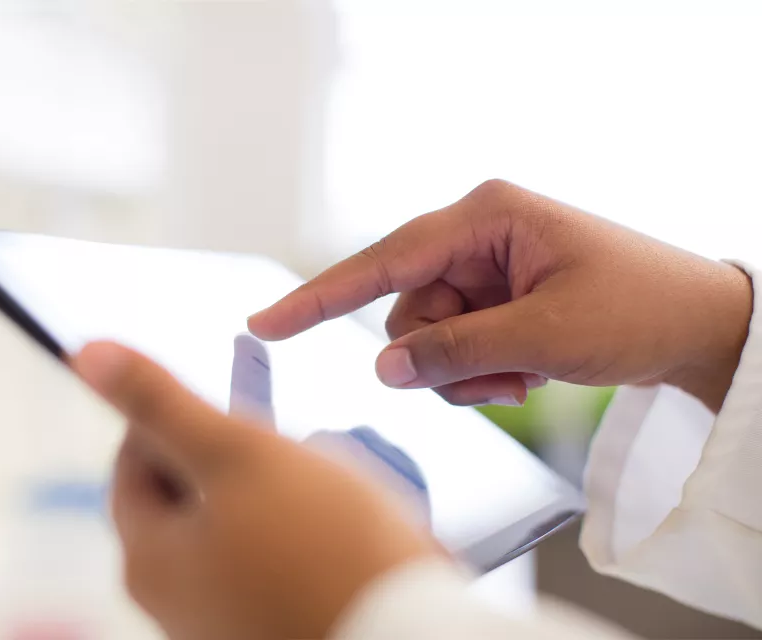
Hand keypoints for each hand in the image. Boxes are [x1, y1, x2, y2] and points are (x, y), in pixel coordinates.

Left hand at [74, 342, 437, 639]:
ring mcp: (219, 622)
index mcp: (147, 557)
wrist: (407, 637)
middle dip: (237, 455)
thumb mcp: (234, 453)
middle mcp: (172, 600)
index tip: (228, 400)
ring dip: (274, 490)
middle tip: (283, 442)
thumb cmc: (326, 549)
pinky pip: (270, 559)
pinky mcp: (266, 627)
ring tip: (326, 486)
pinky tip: (342, 526)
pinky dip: (297, 531)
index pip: (134, 457)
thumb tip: (87, 354)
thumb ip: (159, 403)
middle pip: (189, 493)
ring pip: (235, 524)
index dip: (178, 415)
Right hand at [249, 180, 751, 411]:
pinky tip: (523, 375)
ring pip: (426, 338)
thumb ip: (457, 350)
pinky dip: (478, 374)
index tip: (265, 323)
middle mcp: (475, 236)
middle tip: (495, 380)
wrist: (699, 326)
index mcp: (484, 217)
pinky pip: (452, 347)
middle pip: (405, 310)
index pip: (384, 261)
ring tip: (519, 379)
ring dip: (463, 372)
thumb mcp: (546, 334)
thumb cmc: (640, 308)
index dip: (319, 296)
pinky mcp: (493, 300)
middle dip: (439, 357)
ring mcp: (483, 270)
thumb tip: (386, 366)